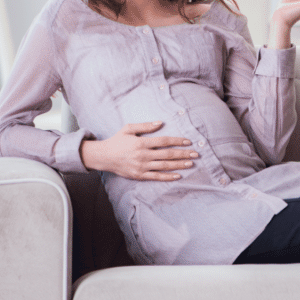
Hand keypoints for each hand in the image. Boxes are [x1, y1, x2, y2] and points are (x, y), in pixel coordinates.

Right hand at [79, 121, 196, 180]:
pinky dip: (168, 176)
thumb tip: (160, 123)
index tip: (188, 141)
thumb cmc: (117, 140)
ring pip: (164, 166)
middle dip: (183, 154)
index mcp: (141, 143)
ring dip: (179, 165)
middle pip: (167, 154)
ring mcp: (141, 167)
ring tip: (191, 163)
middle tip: (196, 154)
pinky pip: (156, 177)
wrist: (103, 157)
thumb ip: (145, 126)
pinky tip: (178, 175)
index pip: (164, 141)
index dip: (177, 141)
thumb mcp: (128, 129)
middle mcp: (143, 155)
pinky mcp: (139, 175)